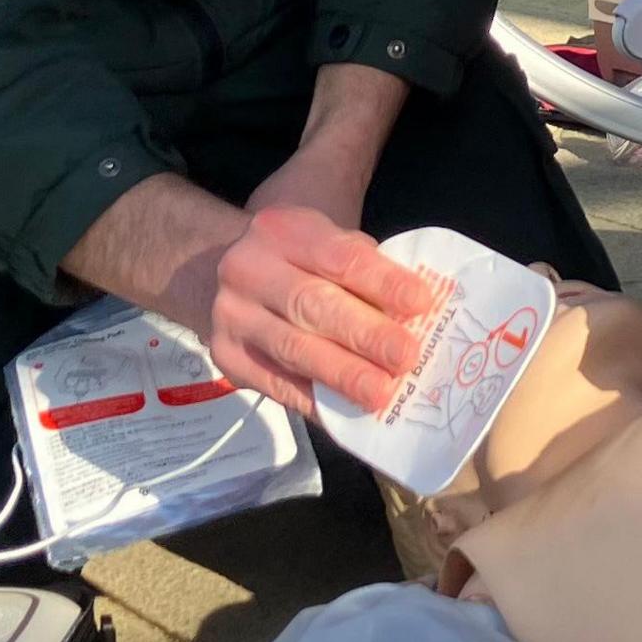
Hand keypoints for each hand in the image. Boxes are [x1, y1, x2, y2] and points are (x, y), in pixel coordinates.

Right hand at [205, 203, 442, 419]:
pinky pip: (275, 384)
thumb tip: (414, 315)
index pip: (339, 256)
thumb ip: (364, 267)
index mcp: (282, 230)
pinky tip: (346, 412)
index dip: (381, 282)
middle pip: (312, 304)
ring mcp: (232, 315)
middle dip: (363, 333)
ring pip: (293, 349)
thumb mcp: (324, 240)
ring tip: (381, 393)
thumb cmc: (296, 259)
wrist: (221, 272)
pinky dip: (314, 401)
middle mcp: (248, 269)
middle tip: (405, 357)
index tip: (420, 303)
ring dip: (341, 374)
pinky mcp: (226, 357)